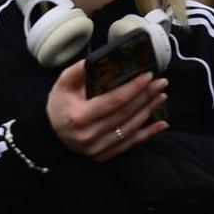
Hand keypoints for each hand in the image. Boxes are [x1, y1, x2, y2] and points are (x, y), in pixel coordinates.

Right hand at [45, 61, 168, 162]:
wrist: (51, 132)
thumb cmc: (59, 105)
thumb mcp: (62, 84)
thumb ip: (79, 71)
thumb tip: (101, 57)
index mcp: (78, 116)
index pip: (113, 101)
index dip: (133, 88)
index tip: (148, 75)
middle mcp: (89, 135)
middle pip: (125, 113)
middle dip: (145, 96)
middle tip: (160, 83)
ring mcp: (97, 148)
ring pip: (130, 128)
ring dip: (149, 111)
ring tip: (161, 96)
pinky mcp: (104, 155)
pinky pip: (130, 144)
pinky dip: (148, 133)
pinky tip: (162, 123)